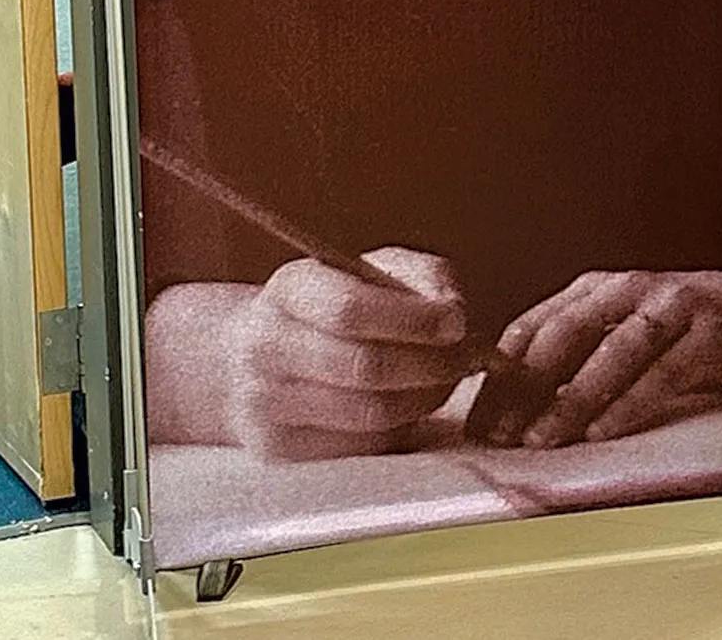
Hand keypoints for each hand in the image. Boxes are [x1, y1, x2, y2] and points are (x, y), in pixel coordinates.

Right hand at [224, 248, 472, 460]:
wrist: (254, 357)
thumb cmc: (330, 309)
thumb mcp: (367, 271)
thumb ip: (418, 275)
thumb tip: (451, 310)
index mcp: (289, 290)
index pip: (349, 310)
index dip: (413, 319)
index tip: (457, 321)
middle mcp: (267, 347)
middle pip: (365, 367)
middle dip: (432, 364)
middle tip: (467, 357)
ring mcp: (267, 404)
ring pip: (370, 414)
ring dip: (426, 398)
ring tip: (445, 379)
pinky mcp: (282, 450)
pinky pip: (362, 447)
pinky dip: (401, 427)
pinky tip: (410, 405)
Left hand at [470, 253, 721, 449]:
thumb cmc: (693, 334)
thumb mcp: (629, 335)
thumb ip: (581, 357)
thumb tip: (517, 405)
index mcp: (597, 290)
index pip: (531, 328)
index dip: (498, 374)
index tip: (473, 418)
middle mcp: (626, 288)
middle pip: (560, 334)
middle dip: (521, 388)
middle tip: (494, 433)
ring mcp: (669, 304)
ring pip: (608, 350)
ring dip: (568, 397)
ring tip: (539, 438)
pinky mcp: (707, 329)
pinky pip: (661, 370)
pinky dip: (627, 402)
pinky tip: (603, 432)